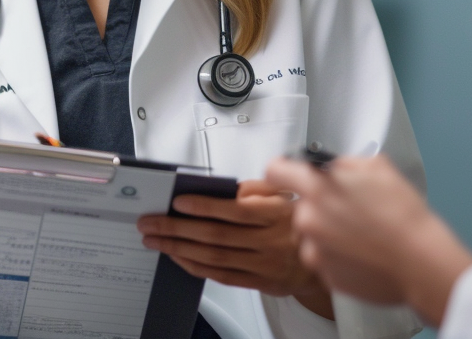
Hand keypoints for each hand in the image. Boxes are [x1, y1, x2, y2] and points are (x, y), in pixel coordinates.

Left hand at [137, 180, 333, 318]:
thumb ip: (254, 189)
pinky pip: (221, 276)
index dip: (204, 206)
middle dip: (177, 228)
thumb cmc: (295, 220)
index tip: (178, 202)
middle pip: (216, 235)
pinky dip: (195, 266)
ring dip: (179, 248)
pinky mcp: (259, 282)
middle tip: (152, 222)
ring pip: (214, 257)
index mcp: (276, 214)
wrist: (319, 257)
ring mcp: (263, 264)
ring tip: (156, 240)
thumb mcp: (283, 194)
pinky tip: (178, 256)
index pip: (235, 210)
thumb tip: (222, 188)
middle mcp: (270, 241)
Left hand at [265, 156, 471, 326]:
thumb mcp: (377, 167)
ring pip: (312, 236)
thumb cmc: (403, 215)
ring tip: (360, 236)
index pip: (275, 170)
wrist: (421, 262)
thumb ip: (343, 163)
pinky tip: (363, 253)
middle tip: (350, 210)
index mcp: (316, 188)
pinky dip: (339, 257)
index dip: (283, 169)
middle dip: (320, 205)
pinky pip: (325, 260)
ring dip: (328, 234)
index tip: (289, 174)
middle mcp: (308, 220)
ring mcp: (314, 251)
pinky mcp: (326, 276)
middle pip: (301, 206)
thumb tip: (331, 167)